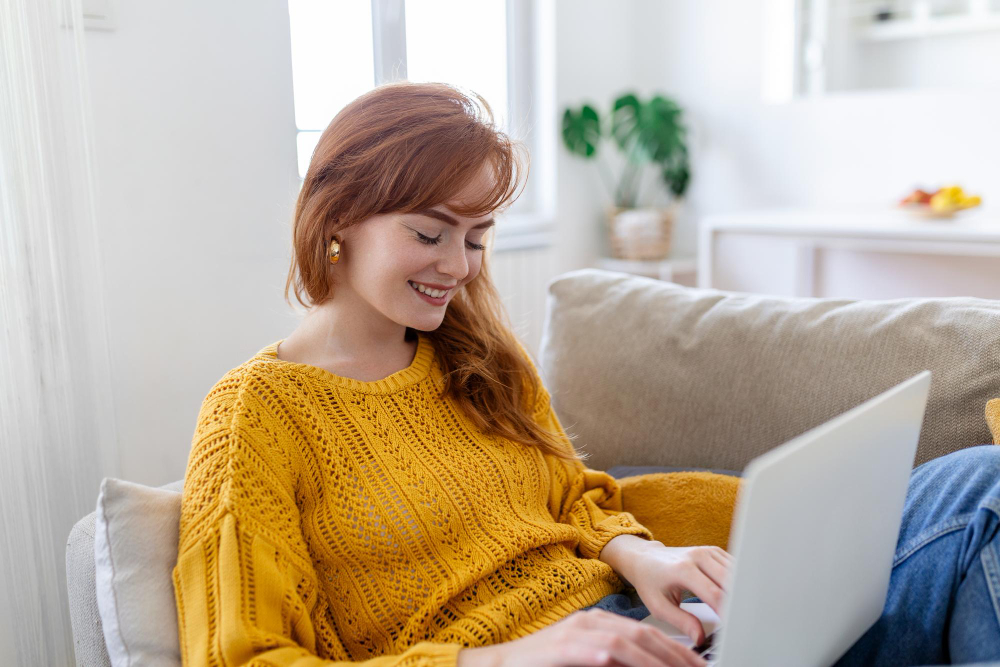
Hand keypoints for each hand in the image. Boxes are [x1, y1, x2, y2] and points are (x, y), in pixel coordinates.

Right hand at [456, 607, 706, 666]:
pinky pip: (607, 654)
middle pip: (645, 634)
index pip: (646, 631)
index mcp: (598, 621)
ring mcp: (578, 632)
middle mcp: (591, 621)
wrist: (498, 665)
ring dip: (661, 661)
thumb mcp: (585, 660)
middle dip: (677, 654)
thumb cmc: (542, 666)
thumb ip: (613, 661)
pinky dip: (633, 664)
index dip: (675, 648)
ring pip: (631, 642)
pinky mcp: (568, 647)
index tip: (697, 663)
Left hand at [611, 540, 732, 645]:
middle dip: (738, 603)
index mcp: (682, 569)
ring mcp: (706, 551)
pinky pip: (734, 567)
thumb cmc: (650, 582)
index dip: (727, 613)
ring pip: (735, 573)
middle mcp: (697, 556)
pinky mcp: (713, 551)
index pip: (714, 594)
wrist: (644, 558)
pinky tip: (735, 595)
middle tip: (741, 622)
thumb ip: (681, 621)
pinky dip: (738, 581)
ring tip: (740, 611)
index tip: (732, 628)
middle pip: (729, 582)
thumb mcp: (658, 606)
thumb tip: (700, 638)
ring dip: (741, 592)